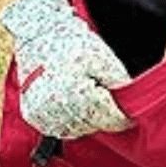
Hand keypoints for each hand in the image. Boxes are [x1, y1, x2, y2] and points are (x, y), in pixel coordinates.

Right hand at [0, 0, 130, 138]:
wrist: (39, 36)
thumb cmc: (73, 44)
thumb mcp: (103, 58)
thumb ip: (117, 81)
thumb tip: (129, 100)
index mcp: (76, 94)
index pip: (108, 117)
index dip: (122, 118)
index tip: (131, 119)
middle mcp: (56, 108)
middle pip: (93, 125)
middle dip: (106, 118)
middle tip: (114, 108)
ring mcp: (41, 114)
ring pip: (77, 130)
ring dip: (90, 122)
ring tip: (94, 103)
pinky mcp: (33, 116)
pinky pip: (59, 129)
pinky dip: (73, 124)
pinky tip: (79, 110)